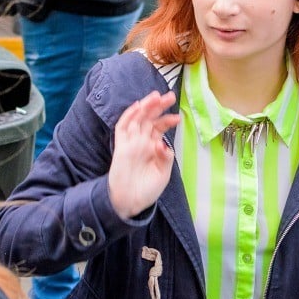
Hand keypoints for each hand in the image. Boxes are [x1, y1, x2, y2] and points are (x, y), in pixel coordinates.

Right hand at [108, 91, 179, 219]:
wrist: (129, 202)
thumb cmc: (147, 189)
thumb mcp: (163, 174)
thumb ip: (165, 158)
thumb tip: (163, 144)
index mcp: (152, 146)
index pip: (159, 127)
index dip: (167, 120)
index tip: (178, 117)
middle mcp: (141, 141)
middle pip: (150, 118)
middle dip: (159, 106)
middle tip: (170, 96)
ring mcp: (130, 143)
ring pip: (137, 119)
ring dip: (145, 107)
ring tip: (155, 97)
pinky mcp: (121, 147)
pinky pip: (122, 128)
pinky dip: (129, 116)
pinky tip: (137, 107)